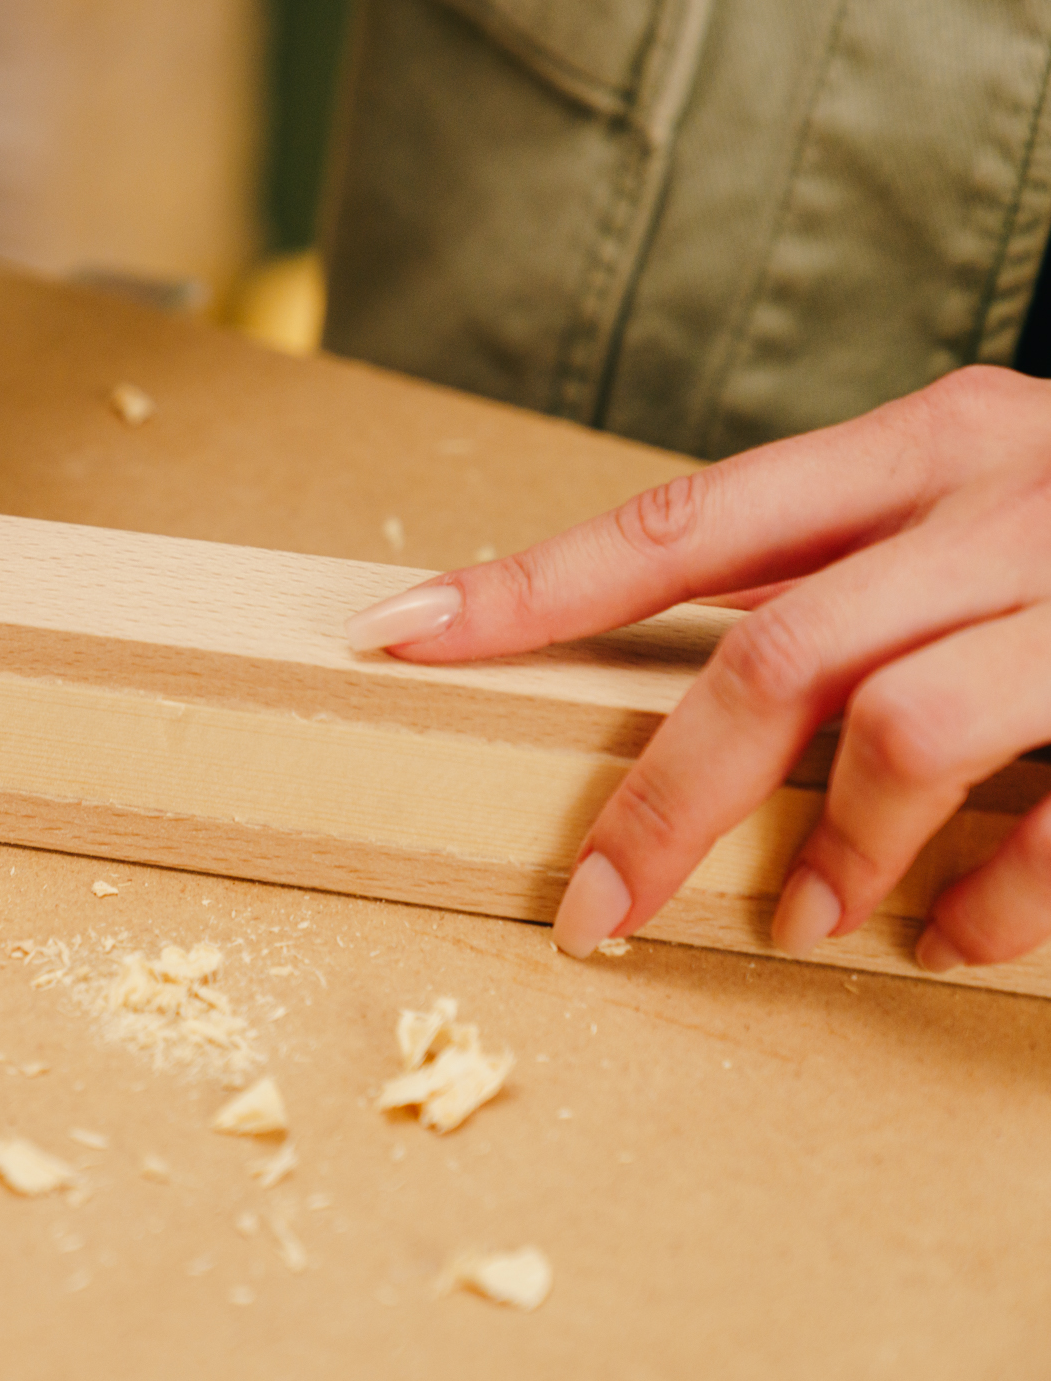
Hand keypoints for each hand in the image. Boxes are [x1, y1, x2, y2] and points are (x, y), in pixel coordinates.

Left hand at [343, 366, 1050, 970]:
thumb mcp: (975, 507)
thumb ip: (846, 583)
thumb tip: (693, 725)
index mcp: (924, 442)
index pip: (680, 519)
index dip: (526, 584)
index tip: (391, 637)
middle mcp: (1003, 493)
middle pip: (775, 652)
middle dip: (664, 799)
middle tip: (595, 913)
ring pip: (907, 726)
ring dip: (833, 850)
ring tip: (803, 922)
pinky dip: (993, 896)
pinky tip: (950, 938)